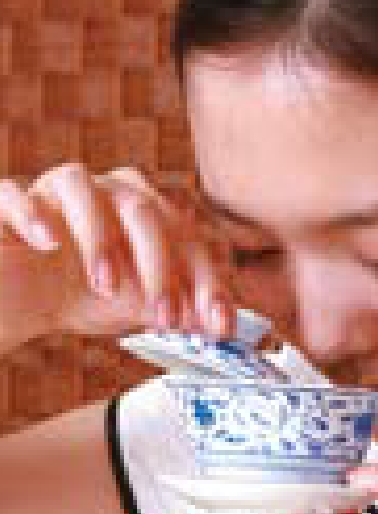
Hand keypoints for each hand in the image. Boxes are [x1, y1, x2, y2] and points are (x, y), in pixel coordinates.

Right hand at [0, 164, 238, 350]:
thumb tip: (221, 326)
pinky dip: (32, 214)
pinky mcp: (7, 201)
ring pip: (82, 187)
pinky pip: (14, 193)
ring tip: (105, 287)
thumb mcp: (137, 309)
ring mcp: (56, 192)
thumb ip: (178, 312)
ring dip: (99, 238)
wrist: (21, 296)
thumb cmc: (85, 293)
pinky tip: (47, 243)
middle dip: (159, 268)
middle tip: (166, 317)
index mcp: (145, 213)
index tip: (216, 323)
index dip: (204, 281)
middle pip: (141, 210)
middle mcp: (104, 192)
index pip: (184, 238)